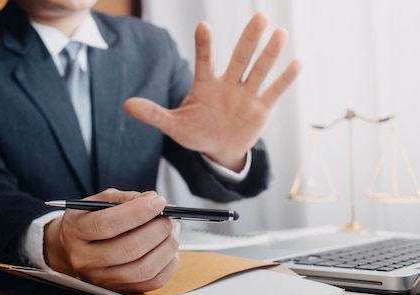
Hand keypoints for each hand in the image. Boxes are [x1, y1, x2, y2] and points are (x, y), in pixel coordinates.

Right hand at [43, 188, 179, 292]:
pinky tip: (167, 248)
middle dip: (158, 229)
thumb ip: (125, 198)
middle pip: (129, 248)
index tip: (158, 201)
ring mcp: (101, 279)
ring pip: (144, 268)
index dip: (138, 212)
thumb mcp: (98, 201)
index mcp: (77, 231)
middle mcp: (85, 259)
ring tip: (171, 230)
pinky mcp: (118, 289)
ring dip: (167, 246)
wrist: (72, 247)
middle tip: (168, 217)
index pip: (108, 224)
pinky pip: (152, 282)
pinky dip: (168, 263)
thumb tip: (154, 201)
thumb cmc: (89, 220)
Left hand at [124, 12, 301, 170]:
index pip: (205, 61)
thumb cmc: (195, 132)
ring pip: (259, 71)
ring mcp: (246, 94)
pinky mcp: (261, 108)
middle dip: (248, 39)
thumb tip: (127, 104)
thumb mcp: (173, 125)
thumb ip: (154, 114)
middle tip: (259, 16)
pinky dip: (285, 79)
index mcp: (205, 85)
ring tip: (279, 33)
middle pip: (239, 58)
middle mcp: (228, 84)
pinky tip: (297, 62)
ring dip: (269, 54)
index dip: (204, 45)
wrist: (218, 148)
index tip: (202, 27)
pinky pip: (274, 91)